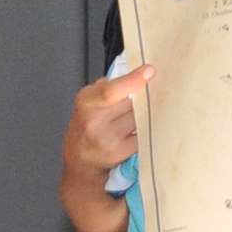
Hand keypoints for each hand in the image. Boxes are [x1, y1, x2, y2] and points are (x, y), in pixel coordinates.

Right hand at [61, 65, 149, 183]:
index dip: (132, 80)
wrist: (80, 160)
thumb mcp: (89, 101)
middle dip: (143, 98)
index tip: (150, 71)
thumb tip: (138, 74)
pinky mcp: (119, 153)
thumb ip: (108, 87)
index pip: (110, 91)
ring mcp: (107, 140)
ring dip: (146, 114)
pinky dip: (146, 130)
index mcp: (86, 102)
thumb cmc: (87, 126)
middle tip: (151, 94)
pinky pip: (142, 135)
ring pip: (139, 119)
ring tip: (143, 114)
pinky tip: (144, 129)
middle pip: (131, 104)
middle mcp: (93, 122)